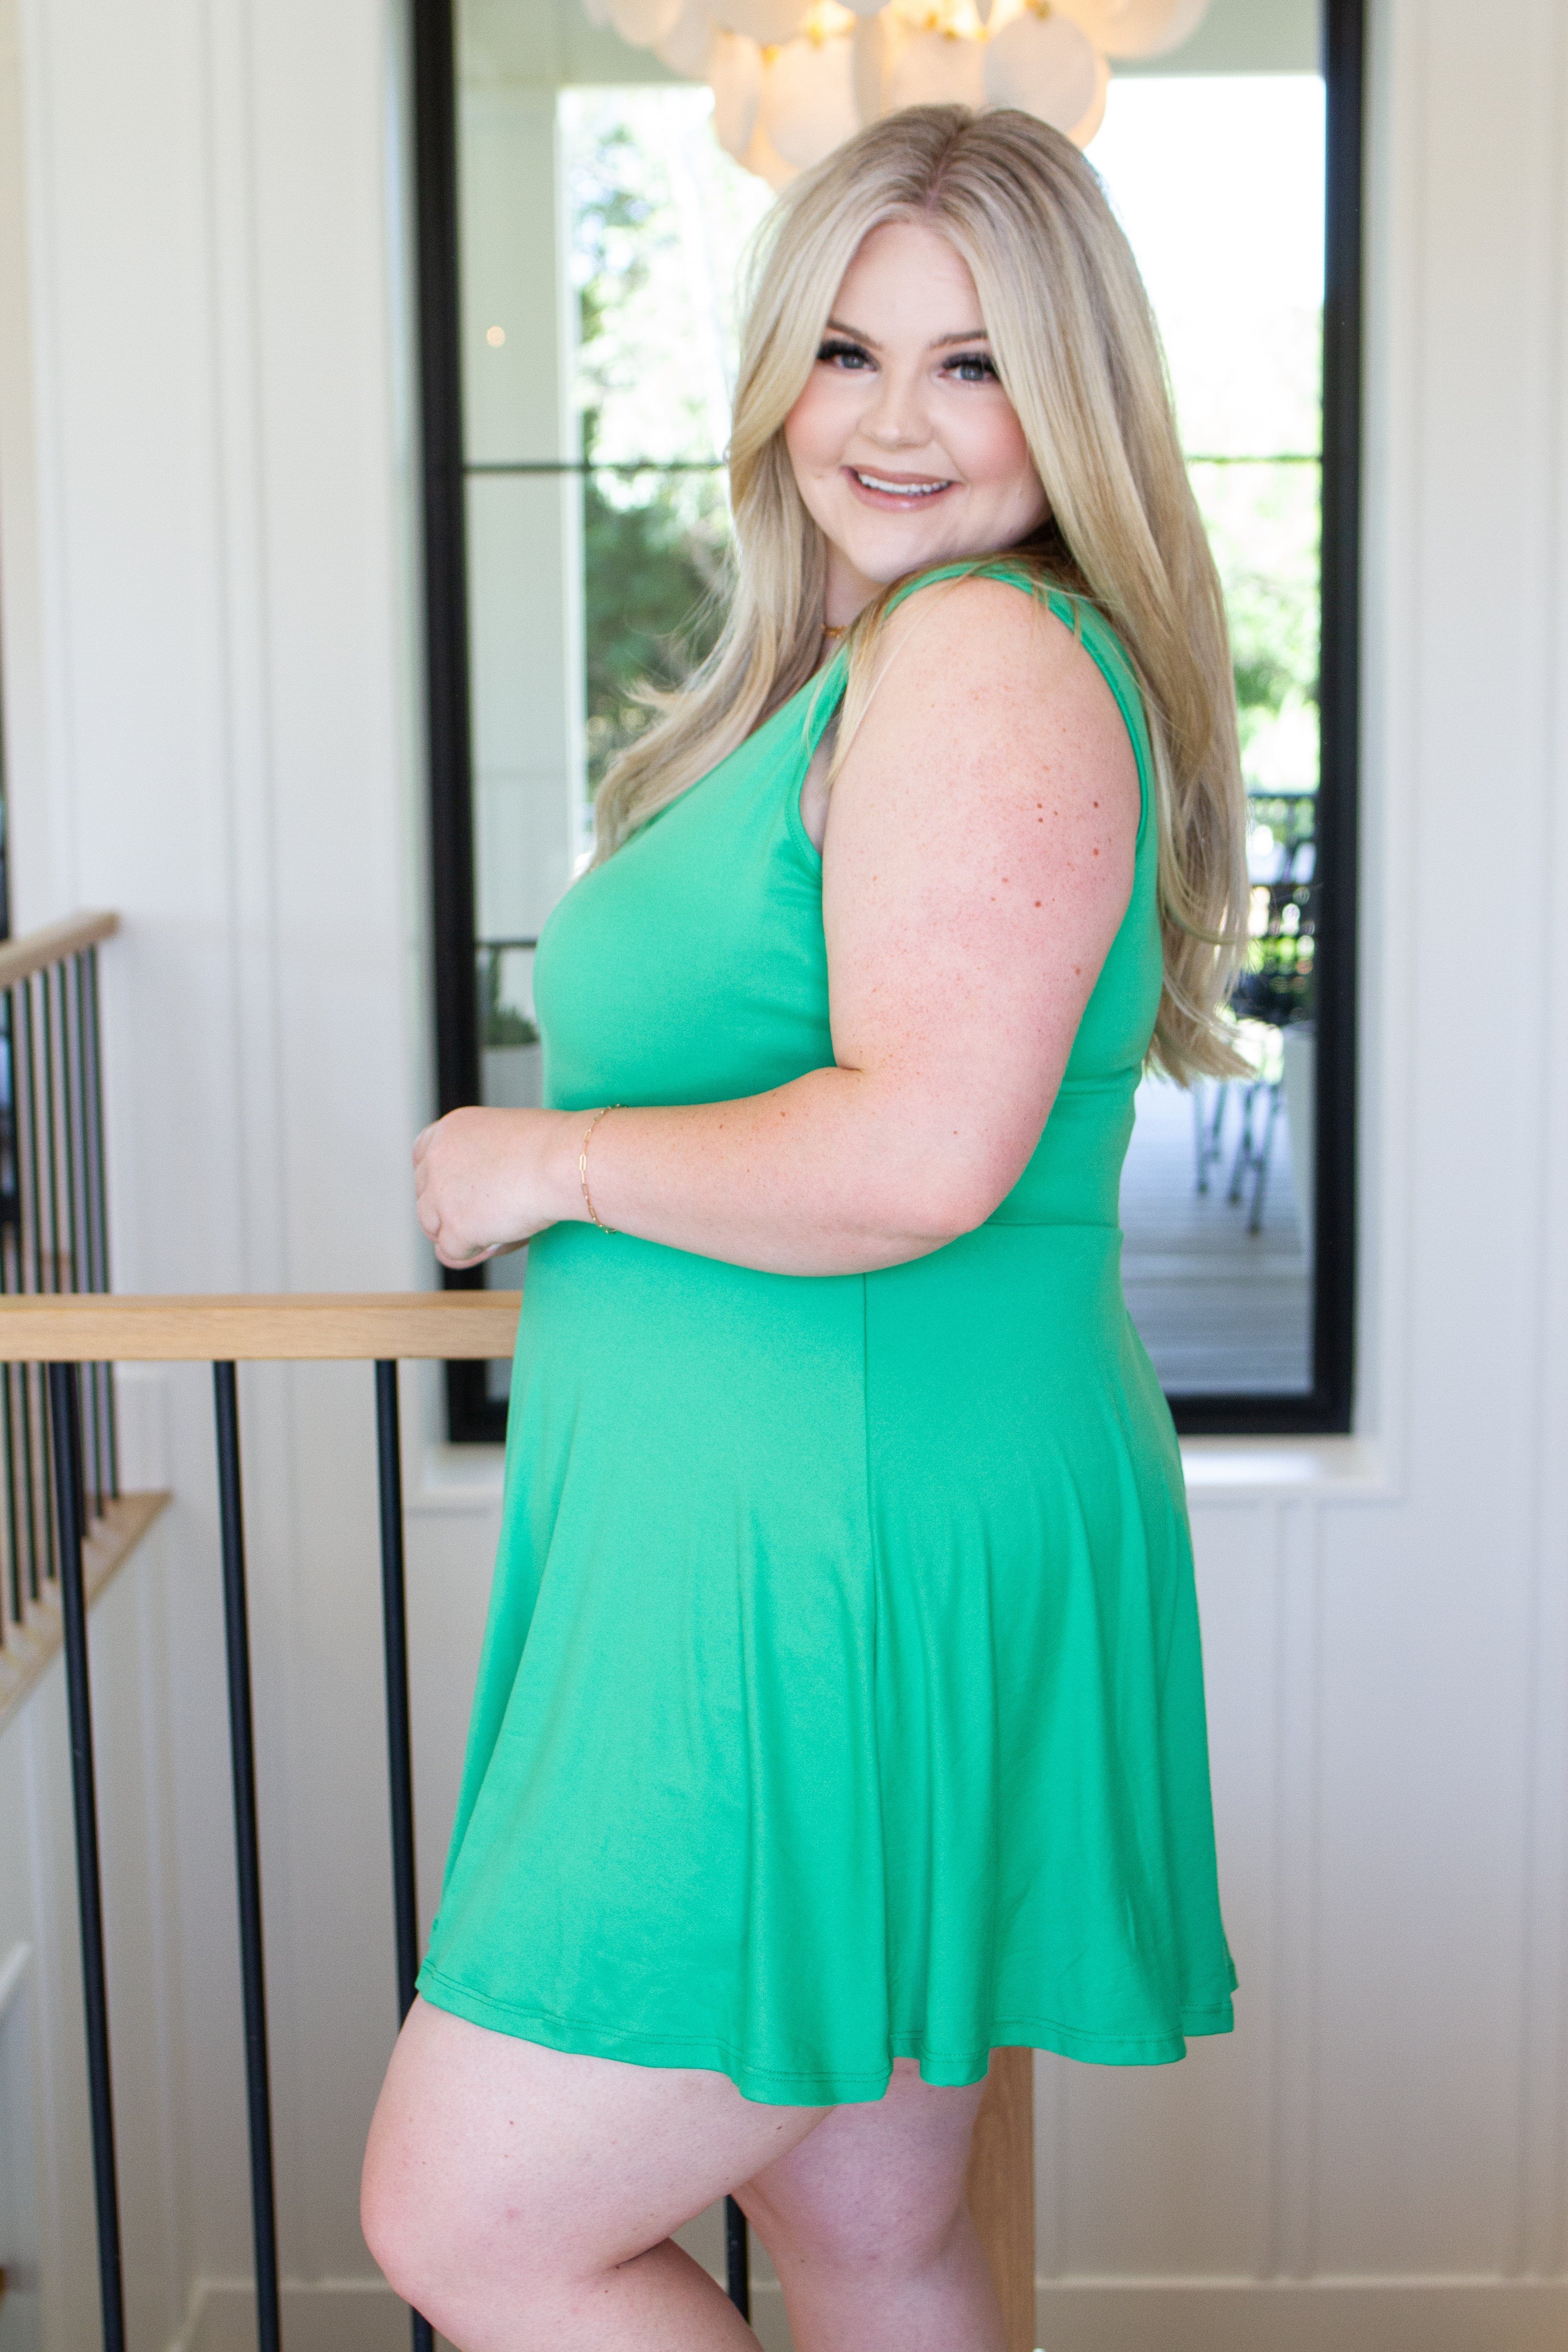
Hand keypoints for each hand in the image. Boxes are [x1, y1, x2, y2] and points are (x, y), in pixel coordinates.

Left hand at [412, 1107, 572, 1268]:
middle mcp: (437, 1159)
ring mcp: (441, 1194)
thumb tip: (483, 1192)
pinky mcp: (455, 1227)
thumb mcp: (506, 1136)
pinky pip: (451, 1253)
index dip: (434, 1179)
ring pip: (432, 1227)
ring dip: (457, 1235)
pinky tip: (496, 1244)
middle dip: (448, 1211)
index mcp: (450, 1130)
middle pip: (425, 1196)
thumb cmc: (554, 1147)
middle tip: (484, 1219)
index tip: (453, 1192)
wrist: (564, 1162)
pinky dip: (472, 1253)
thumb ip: (484, 1156)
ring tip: (494, 1235)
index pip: (421, 1157)